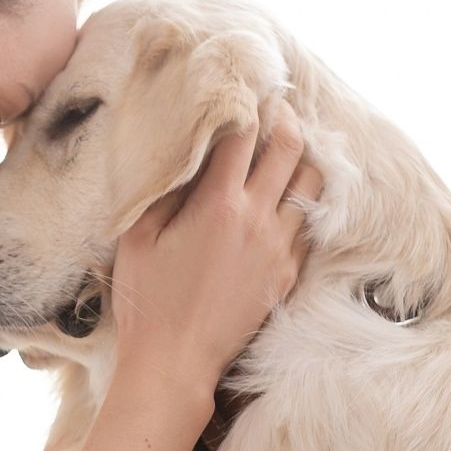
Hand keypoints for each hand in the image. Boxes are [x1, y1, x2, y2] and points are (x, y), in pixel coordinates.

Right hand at [110, 97, 322, 415]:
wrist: (175, 362)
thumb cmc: (147, 299)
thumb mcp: (139, 236)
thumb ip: (164, 189)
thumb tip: (183, 154)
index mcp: (218, 205)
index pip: (243, 135)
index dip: (246, 104)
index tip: (244, 87)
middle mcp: (258, 221)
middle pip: (289, 149)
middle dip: (284, 119)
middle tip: (276, 104)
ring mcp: (279, 249)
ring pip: (312, 186)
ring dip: (303, 158)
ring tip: (289, 146)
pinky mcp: (287, 276)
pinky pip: (309, 225)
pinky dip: (304, 202)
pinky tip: (290, 197)